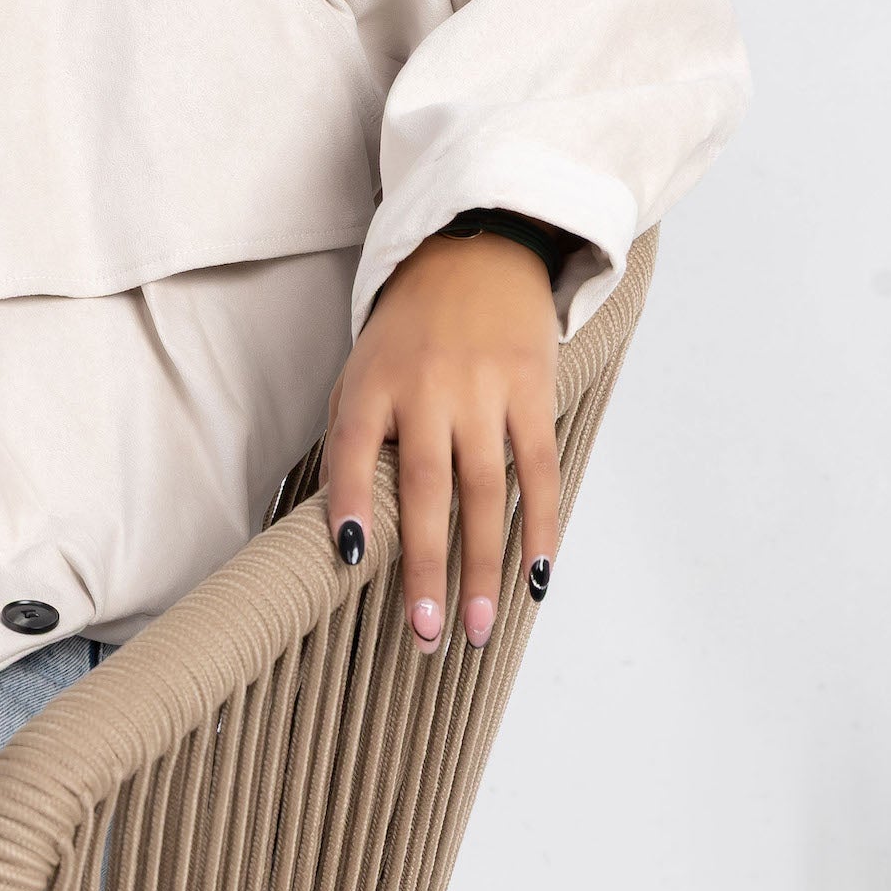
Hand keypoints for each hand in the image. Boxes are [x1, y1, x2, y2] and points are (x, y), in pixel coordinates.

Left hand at [321, 232, 561, 652]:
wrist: (475, 255)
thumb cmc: (407, 333)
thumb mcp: (363, 368)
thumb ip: (359, 436)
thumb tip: (350, 527)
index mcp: (371, 383)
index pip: (352, 449)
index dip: (349, 502)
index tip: (350, 558)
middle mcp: (425, 388)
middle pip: (425, 491)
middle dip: (425, 569)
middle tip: (426, 635)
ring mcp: (483, 391)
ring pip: (485, 494)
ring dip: (484, 568)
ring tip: (480, 630)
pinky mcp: (532, 392)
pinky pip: (539, 471)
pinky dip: (540, 527)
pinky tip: (536, 577)